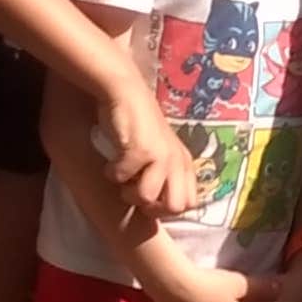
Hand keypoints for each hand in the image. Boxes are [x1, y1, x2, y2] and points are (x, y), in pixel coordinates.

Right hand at [89, 66, 198, 220]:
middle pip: (176, 207)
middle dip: (152, 207)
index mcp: (185, 163)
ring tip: (122, 174)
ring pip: (146, 197)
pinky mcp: (140, 150)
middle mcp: (177, 161)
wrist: (126, 93)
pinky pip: (121, 178)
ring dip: (127, 192)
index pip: (190, 203)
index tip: (150, 197)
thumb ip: (165, 175)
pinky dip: (111, 173)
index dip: (167, 208)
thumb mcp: (160, 151)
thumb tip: (154, 208)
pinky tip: (111, 160)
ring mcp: (161, 156)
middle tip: (135, 192)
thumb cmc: (139, 125)